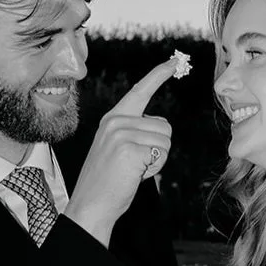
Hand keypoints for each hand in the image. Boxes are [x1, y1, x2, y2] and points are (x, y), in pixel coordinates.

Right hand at [64, 57, 178, 244]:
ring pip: (166, 141)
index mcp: (113, 119)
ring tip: (133, 170)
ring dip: (157, 160)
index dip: (159, 75)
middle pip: (165, 126)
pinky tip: (134, 175)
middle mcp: (116, 121)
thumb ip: (134, 132)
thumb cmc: (107, 182)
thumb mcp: (117, 148)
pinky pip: (161, 154)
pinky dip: (154, 169)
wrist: (91, 205)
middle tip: (136, 165)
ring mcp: (122, 134)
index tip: (175, 60)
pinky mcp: (130, 149)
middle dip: (159, 149)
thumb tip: (160, 127)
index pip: (140, 91)